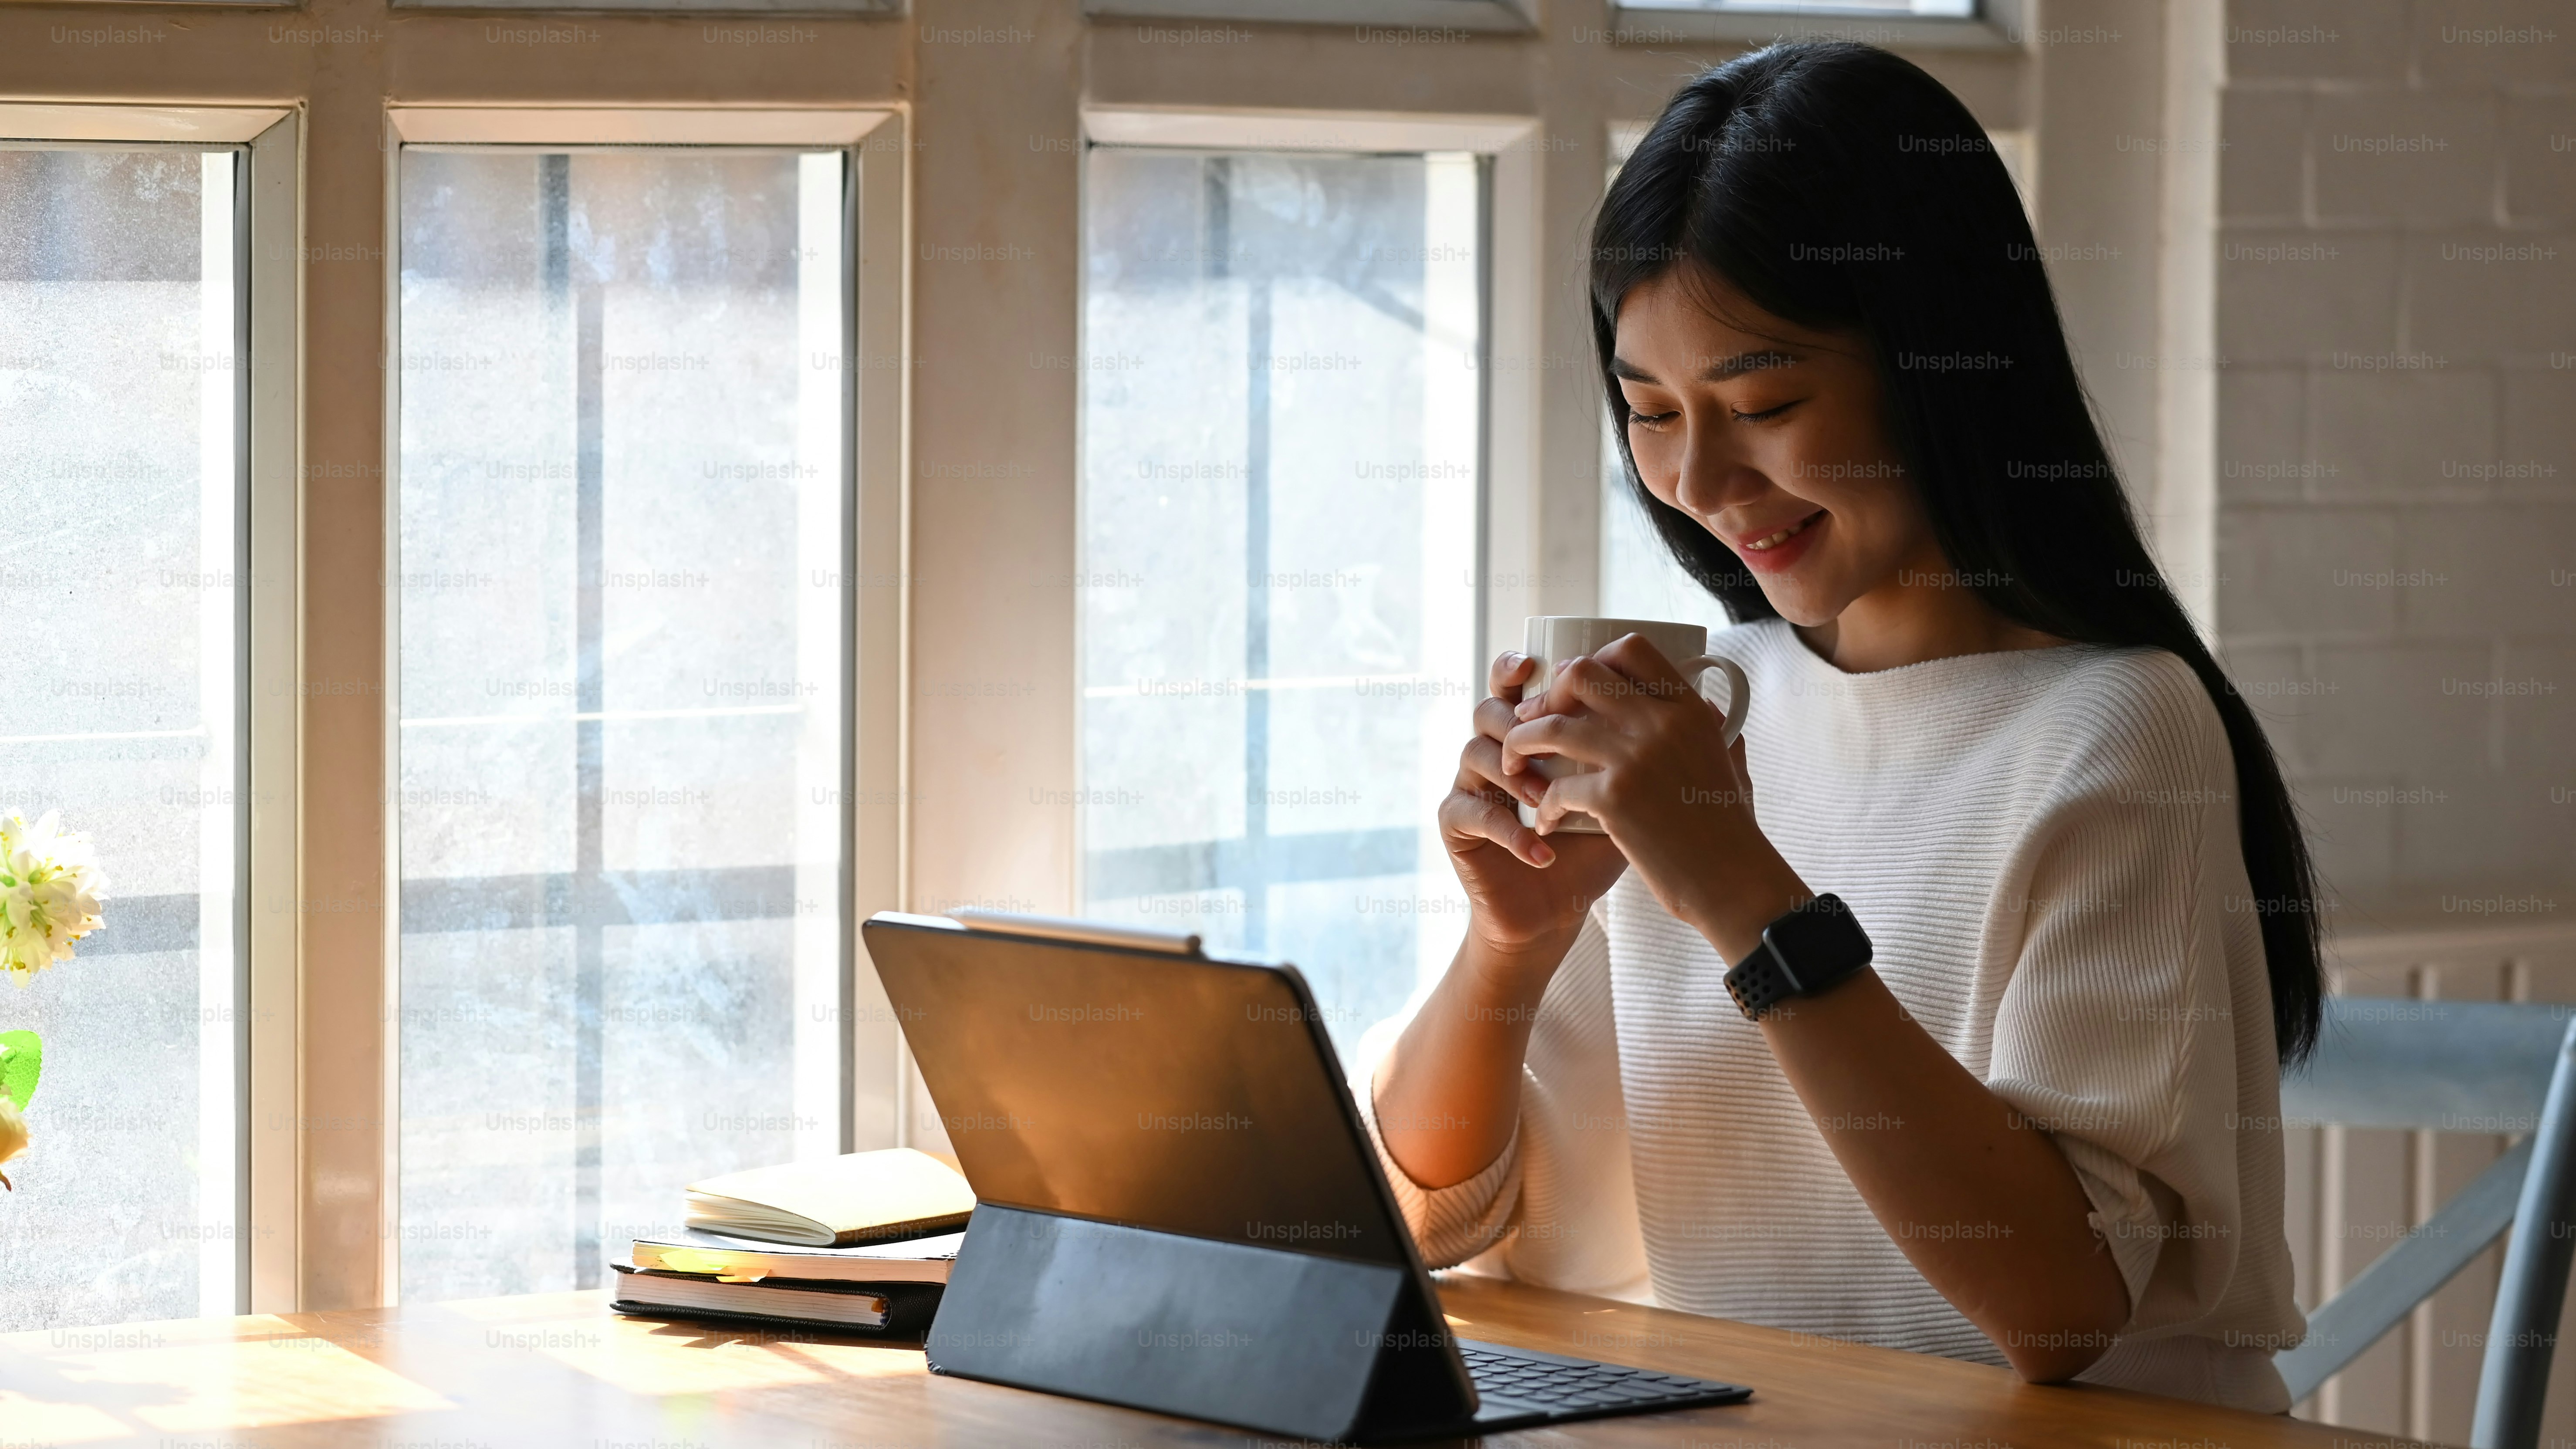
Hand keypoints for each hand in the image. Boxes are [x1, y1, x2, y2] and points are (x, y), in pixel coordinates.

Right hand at [1438, 651, 1630, 960]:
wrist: (1557, 909)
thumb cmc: (1596, 849)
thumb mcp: (1634, 795)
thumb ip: (1655, 751)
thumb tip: (1716, 712)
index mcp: (1536, 732)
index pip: (1518, 684)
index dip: (1520, 666)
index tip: (1542, 665)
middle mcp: (1499, 750)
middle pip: (1490, 705)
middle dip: (1518, 713)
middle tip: (1545, 728)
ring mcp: (1472, 783)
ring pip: (1474, 750)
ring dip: (1517, 774)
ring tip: (1548, 802)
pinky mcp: (1456, 824)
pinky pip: (1471, 811)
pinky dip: (1509, 831)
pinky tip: (1542, 851)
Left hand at [1501, 634, 1805, 962]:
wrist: (1734, 882)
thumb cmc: (1732, 830)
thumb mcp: (1730, 763)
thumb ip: (1715, 729)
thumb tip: (1707, 705)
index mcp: (1688, 709)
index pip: (1631, 649)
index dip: (1592, 659)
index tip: (1572, 689)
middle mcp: (1661, 723)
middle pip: (1580, 674)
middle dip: (1546, 695)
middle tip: (1531, 722)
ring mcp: (1635, 759)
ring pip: (1552, 726)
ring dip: (1522, 743)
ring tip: (1513, 766)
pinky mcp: (1614, 799)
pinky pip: (1556, 787)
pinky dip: (1543, 807)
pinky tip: (1545, 823)